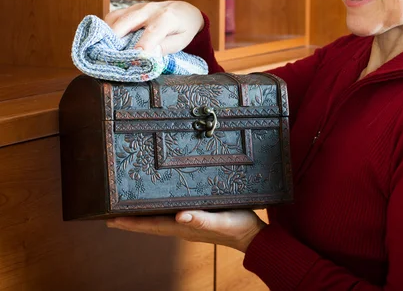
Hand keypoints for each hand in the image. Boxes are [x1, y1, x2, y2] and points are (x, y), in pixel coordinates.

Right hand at [104, 0, 203, 55]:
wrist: (184, 11)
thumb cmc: (184, 28)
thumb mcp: (182, 40)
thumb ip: (166, 47)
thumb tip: (149, 55)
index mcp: (167, 17)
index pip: (152, 31)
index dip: (143, 45)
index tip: (135, 57)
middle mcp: (150, 10)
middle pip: (126, 22)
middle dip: (115, 39)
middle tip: (108, 58)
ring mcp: (138, 7)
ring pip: (115, 18)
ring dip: (107, 35)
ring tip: (104, 51)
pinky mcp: (130, 9)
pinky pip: (113, 17)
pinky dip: (107, 29)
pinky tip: (108, 41)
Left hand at [106, 209, 267, 252]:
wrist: (253, 235)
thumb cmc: (238, 226)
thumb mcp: (221, 220)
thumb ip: (201, 219)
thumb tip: (180, 217)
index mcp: (185, 227)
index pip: (152, 225)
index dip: (132, 223)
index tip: (111, 219)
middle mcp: (183, 226)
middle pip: (150, 225)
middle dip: (130, 222)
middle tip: (108, 217)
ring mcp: (189, 224)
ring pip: (159, 221)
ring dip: (141, 218)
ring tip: (126, 214)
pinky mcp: (197, 218)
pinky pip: (171, 216)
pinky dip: (158, 213)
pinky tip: (159, 207)